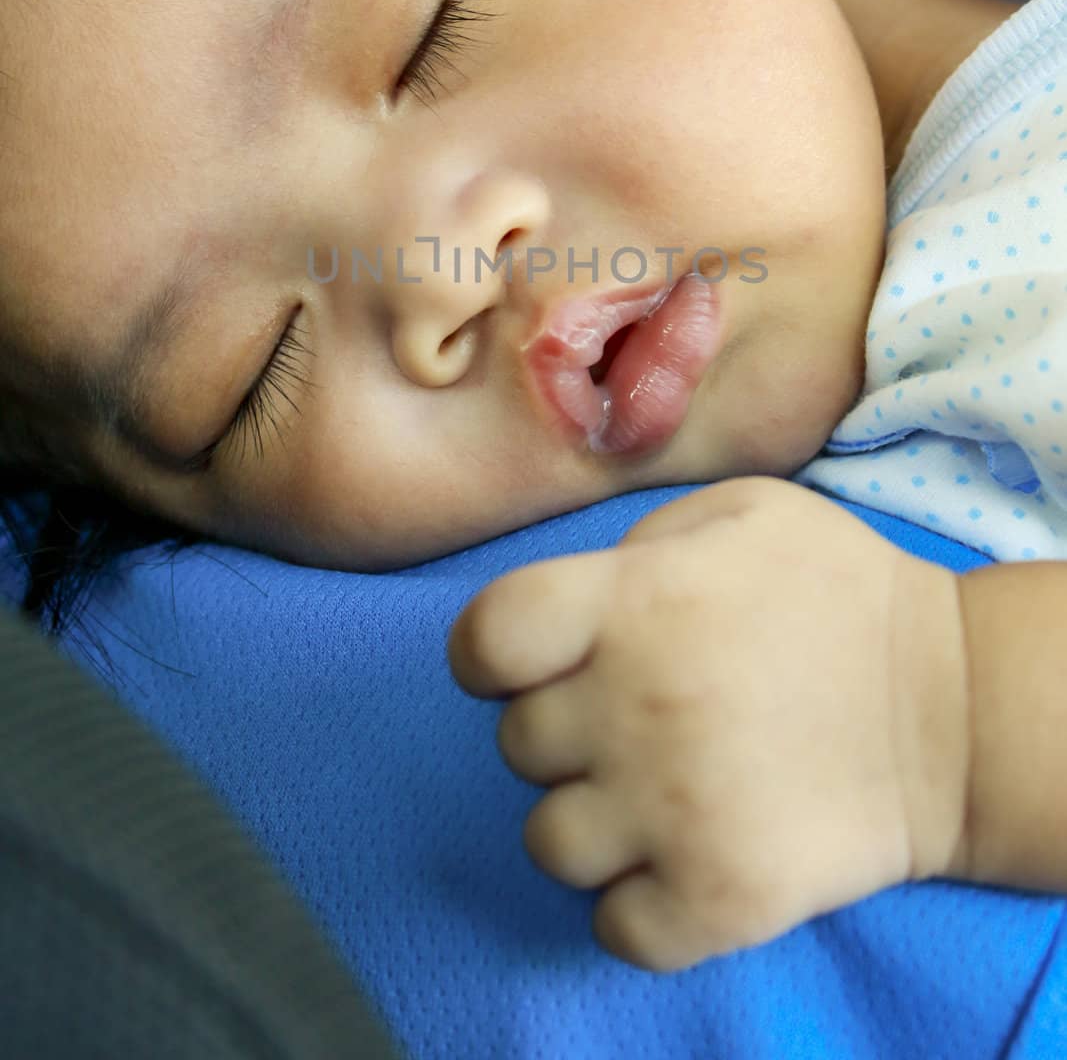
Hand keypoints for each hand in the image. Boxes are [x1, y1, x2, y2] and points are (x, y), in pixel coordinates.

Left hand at [448, 476, 967, 971]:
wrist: (953, 711)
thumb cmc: (841, 593)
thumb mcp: (742, 511)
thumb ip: (639, 543)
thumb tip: (577, 596)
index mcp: (632, 605)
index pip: (484, 639)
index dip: (489, 654)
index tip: (526, 662)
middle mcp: (635, 708)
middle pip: (517, 744)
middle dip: (563, 730)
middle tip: (633, 719)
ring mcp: (672, 812)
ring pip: (551, 841)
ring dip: (590, 819)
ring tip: (654, 792)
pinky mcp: (717, 898)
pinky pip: (614, 926)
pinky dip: (636, 903)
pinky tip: (679, 856)